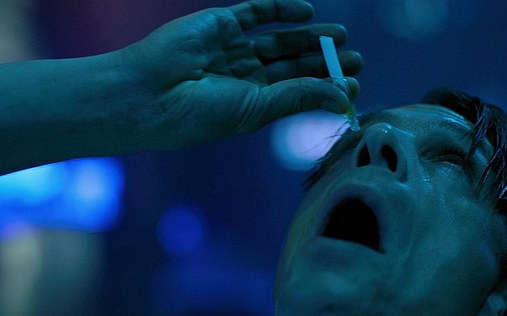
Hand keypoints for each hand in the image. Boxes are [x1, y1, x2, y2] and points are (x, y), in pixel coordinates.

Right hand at [120, 0, 362, 149]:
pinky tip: (306, 11)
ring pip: (280, 39)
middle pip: (293, 66)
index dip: (324, 89)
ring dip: (310, 36)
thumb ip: (297, 97)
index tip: (353, 88)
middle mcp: (243, 77)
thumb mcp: (255, 110)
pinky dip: (281, 8)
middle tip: (356, 60)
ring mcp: (232, 49)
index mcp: (251, 104)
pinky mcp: (220, 24)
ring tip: (340, 37)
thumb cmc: (198, 114)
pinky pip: (255, 11)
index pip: (295, 94)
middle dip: (324, 63)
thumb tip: (342, 97)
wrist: (150, 94)